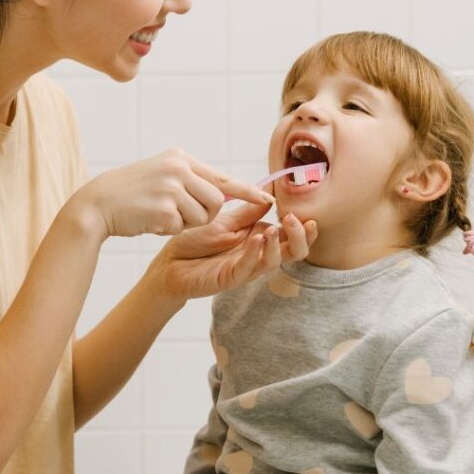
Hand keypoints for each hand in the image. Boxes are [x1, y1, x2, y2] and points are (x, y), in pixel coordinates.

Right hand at [70, 149, 271, 240]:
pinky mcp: (164, 207)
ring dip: (186, 224)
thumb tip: (223, 192)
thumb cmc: (129, 194)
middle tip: (177, 214)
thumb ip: (190, 179)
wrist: (95, 204)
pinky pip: (182, 228)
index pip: (221, 176)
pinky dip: (168, 230)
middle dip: (204, 215)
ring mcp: (171, 186)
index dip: (246, 191)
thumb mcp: (161, 175)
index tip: (266, 200)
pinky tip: (149, 220)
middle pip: (217, 201)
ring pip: (203, 216)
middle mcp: (179, 168)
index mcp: (180, 158)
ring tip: (160, 214)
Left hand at [150, 199, 316, 301]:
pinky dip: (255, 253)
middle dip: (300, 237)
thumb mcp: (226, 220)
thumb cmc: (197, 241)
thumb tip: (271, 194)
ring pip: (275, 262)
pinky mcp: (231, 278)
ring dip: (277, 244)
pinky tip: (257, 238)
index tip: (303, 212)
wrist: (170, 261)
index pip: (292, 235)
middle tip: (294, 220)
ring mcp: (246, 268)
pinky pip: (248, 267)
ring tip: (271, 228)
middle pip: (294, 252)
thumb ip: (249, 211)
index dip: (303, 226)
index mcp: (261, 239)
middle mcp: (258, 254)